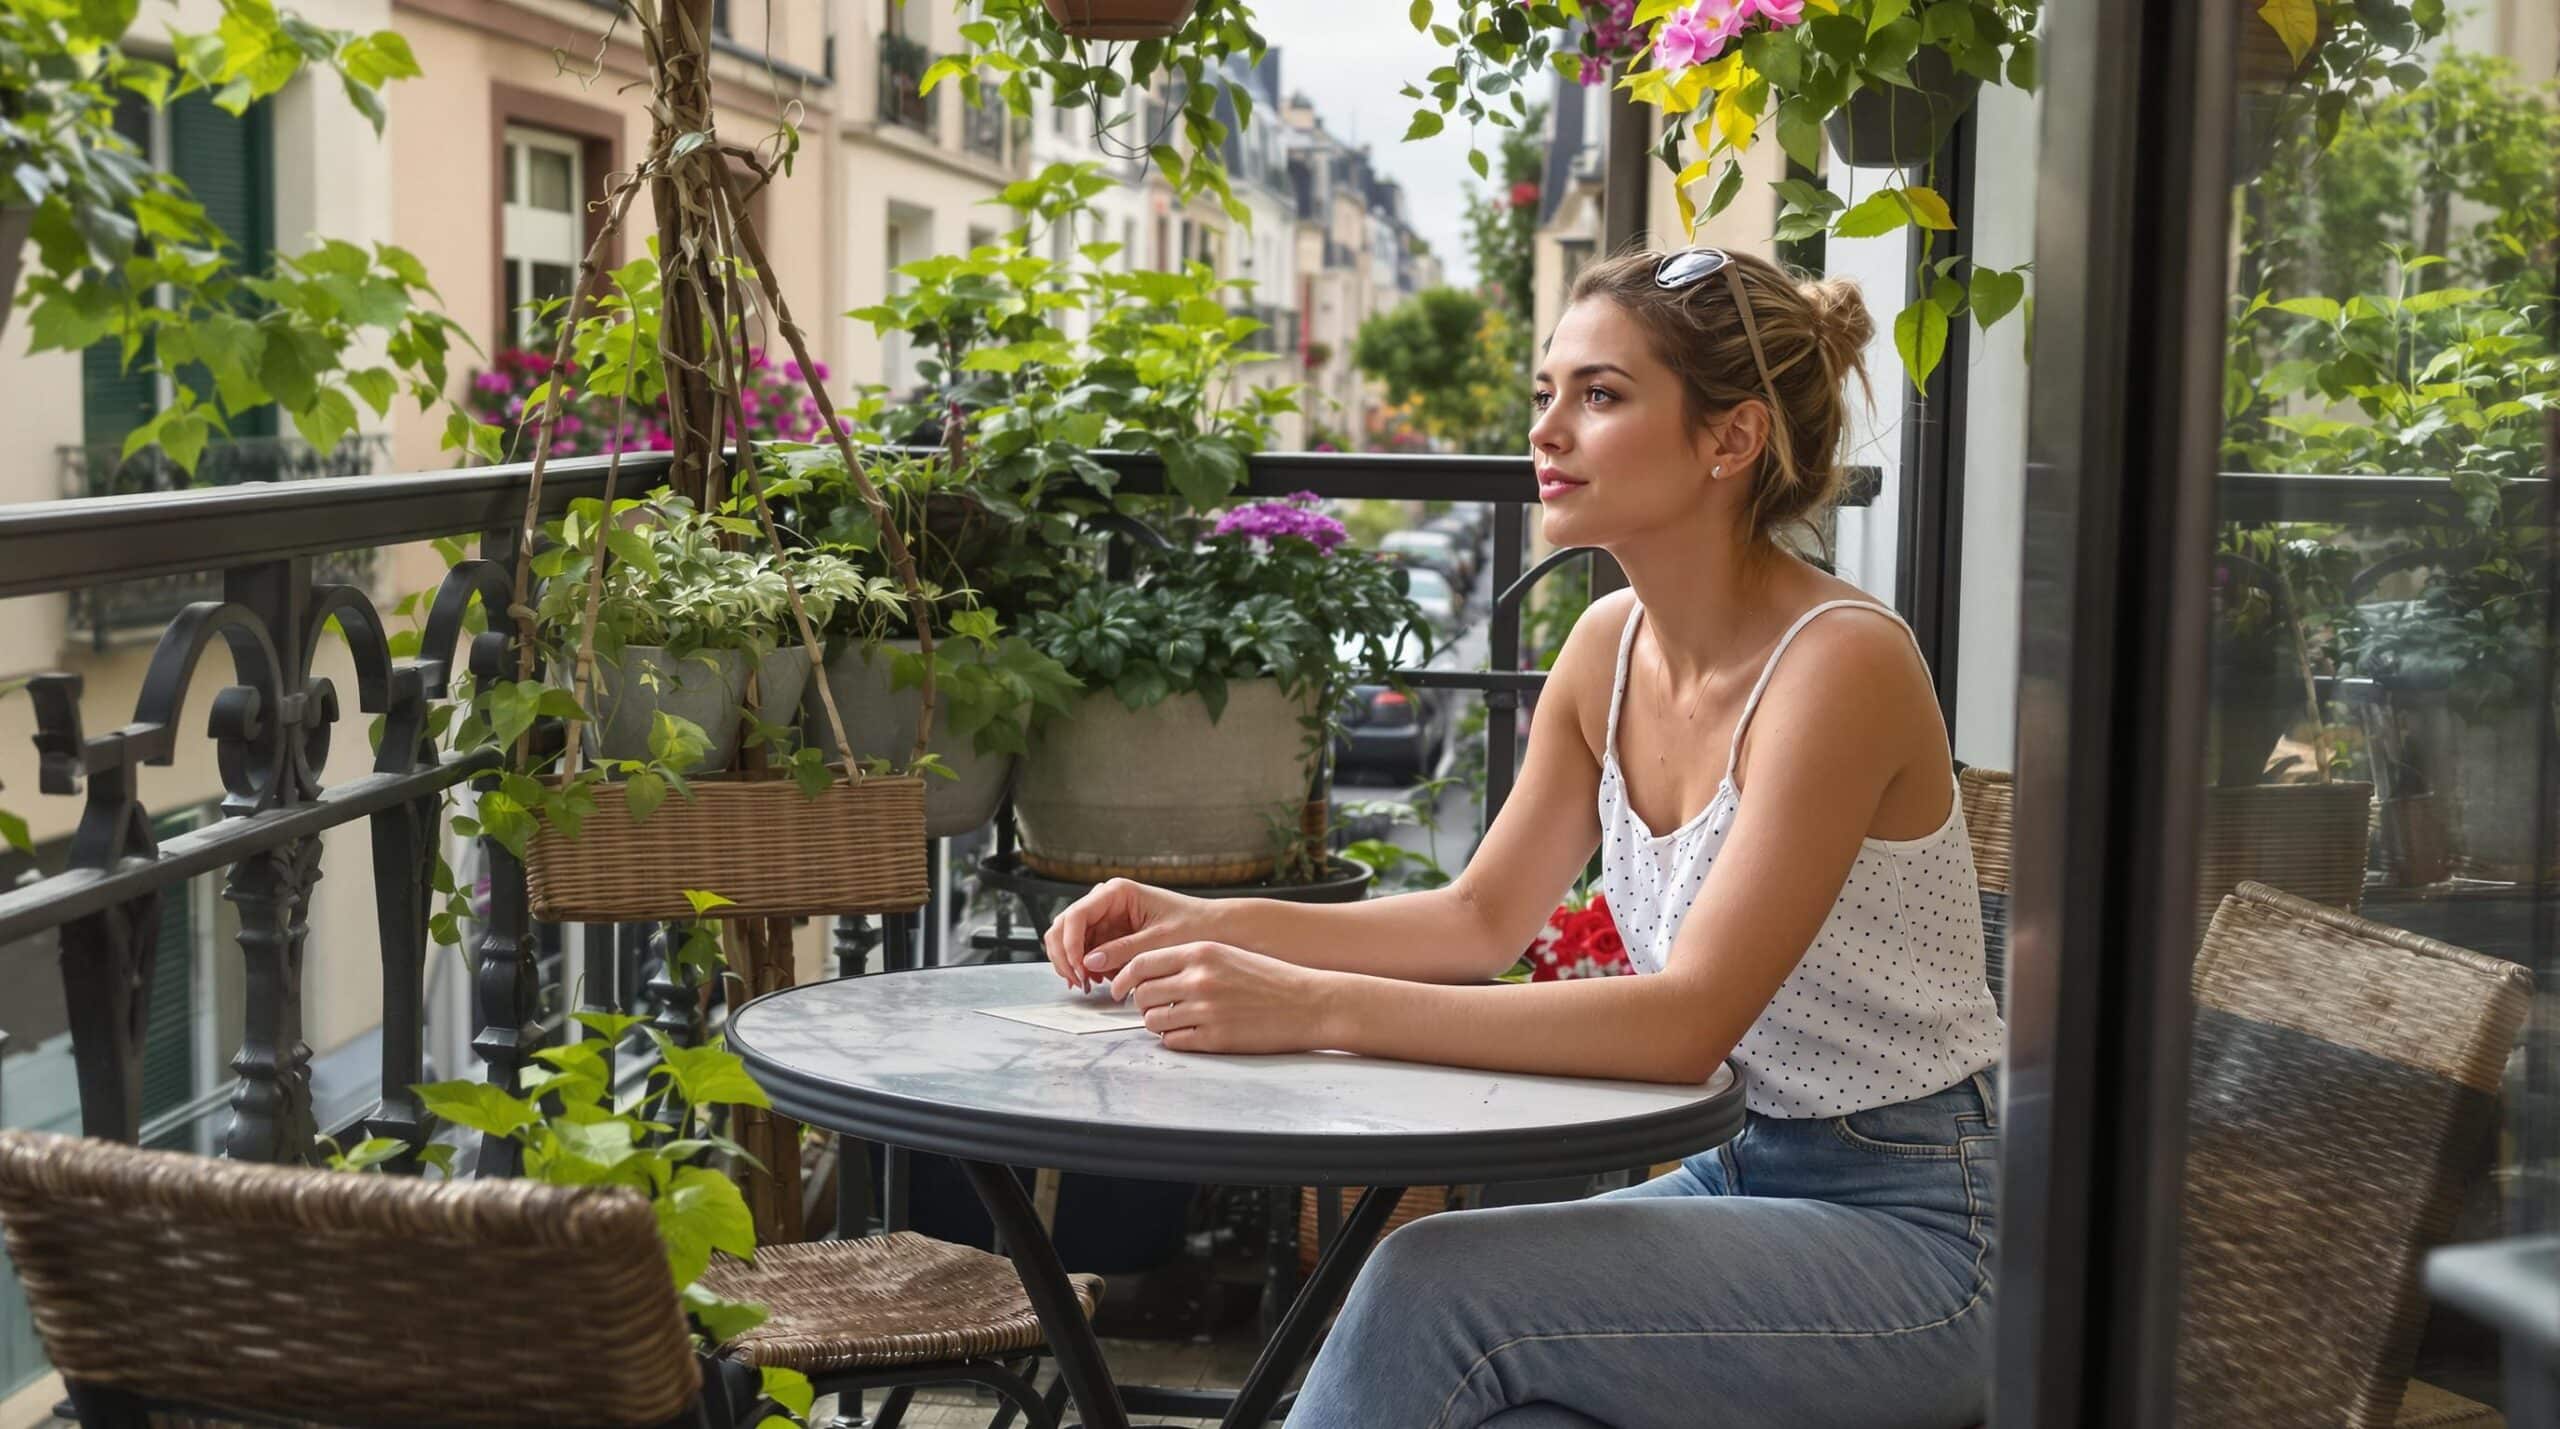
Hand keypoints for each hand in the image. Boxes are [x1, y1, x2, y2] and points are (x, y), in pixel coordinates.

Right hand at [1042, 877, 1206, 991]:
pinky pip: (1087, 951)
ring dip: (1076, 964)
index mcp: (1117, 892)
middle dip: (1066, 956)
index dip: (1070, 944)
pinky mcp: (1111, 934)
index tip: (1078, 969)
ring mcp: (1106, 918)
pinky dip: (1089, 967)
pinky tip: (1103, 980)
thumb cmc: (1194, 926)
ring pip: (1071, 940)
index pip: (1076, 915)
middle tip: (1078, 982)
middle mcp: (1106, 901)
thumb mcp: (1158, 941)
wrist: (1215, 929)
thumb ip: (1123, 950)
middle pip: (1064, 926)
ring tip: (1093, 984)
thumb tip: (1088, 963)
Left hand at [1110, 941, 1341, 1054]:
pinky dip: (1175, 1040)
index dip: (1123, 978)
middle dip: (1142, 1004)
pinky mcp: (1215, 1038)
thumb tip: (1150, 975)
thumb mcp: (1228, 955)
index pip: (1141, 963)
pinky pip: (1173, 1042)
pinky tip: (1192, 1034)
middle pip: (1142, 994)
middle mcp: (1200, 979)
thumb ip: (1190, 961)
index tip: (1118, 988)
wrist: (1309, 1002)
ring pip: (1153, 1021)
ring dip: (1157, 1024)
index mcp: (1201, 953)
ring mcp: (1206, 1010)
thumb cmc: (1270, 979)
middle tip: (1154, 1008)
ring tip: (1175, 1022)